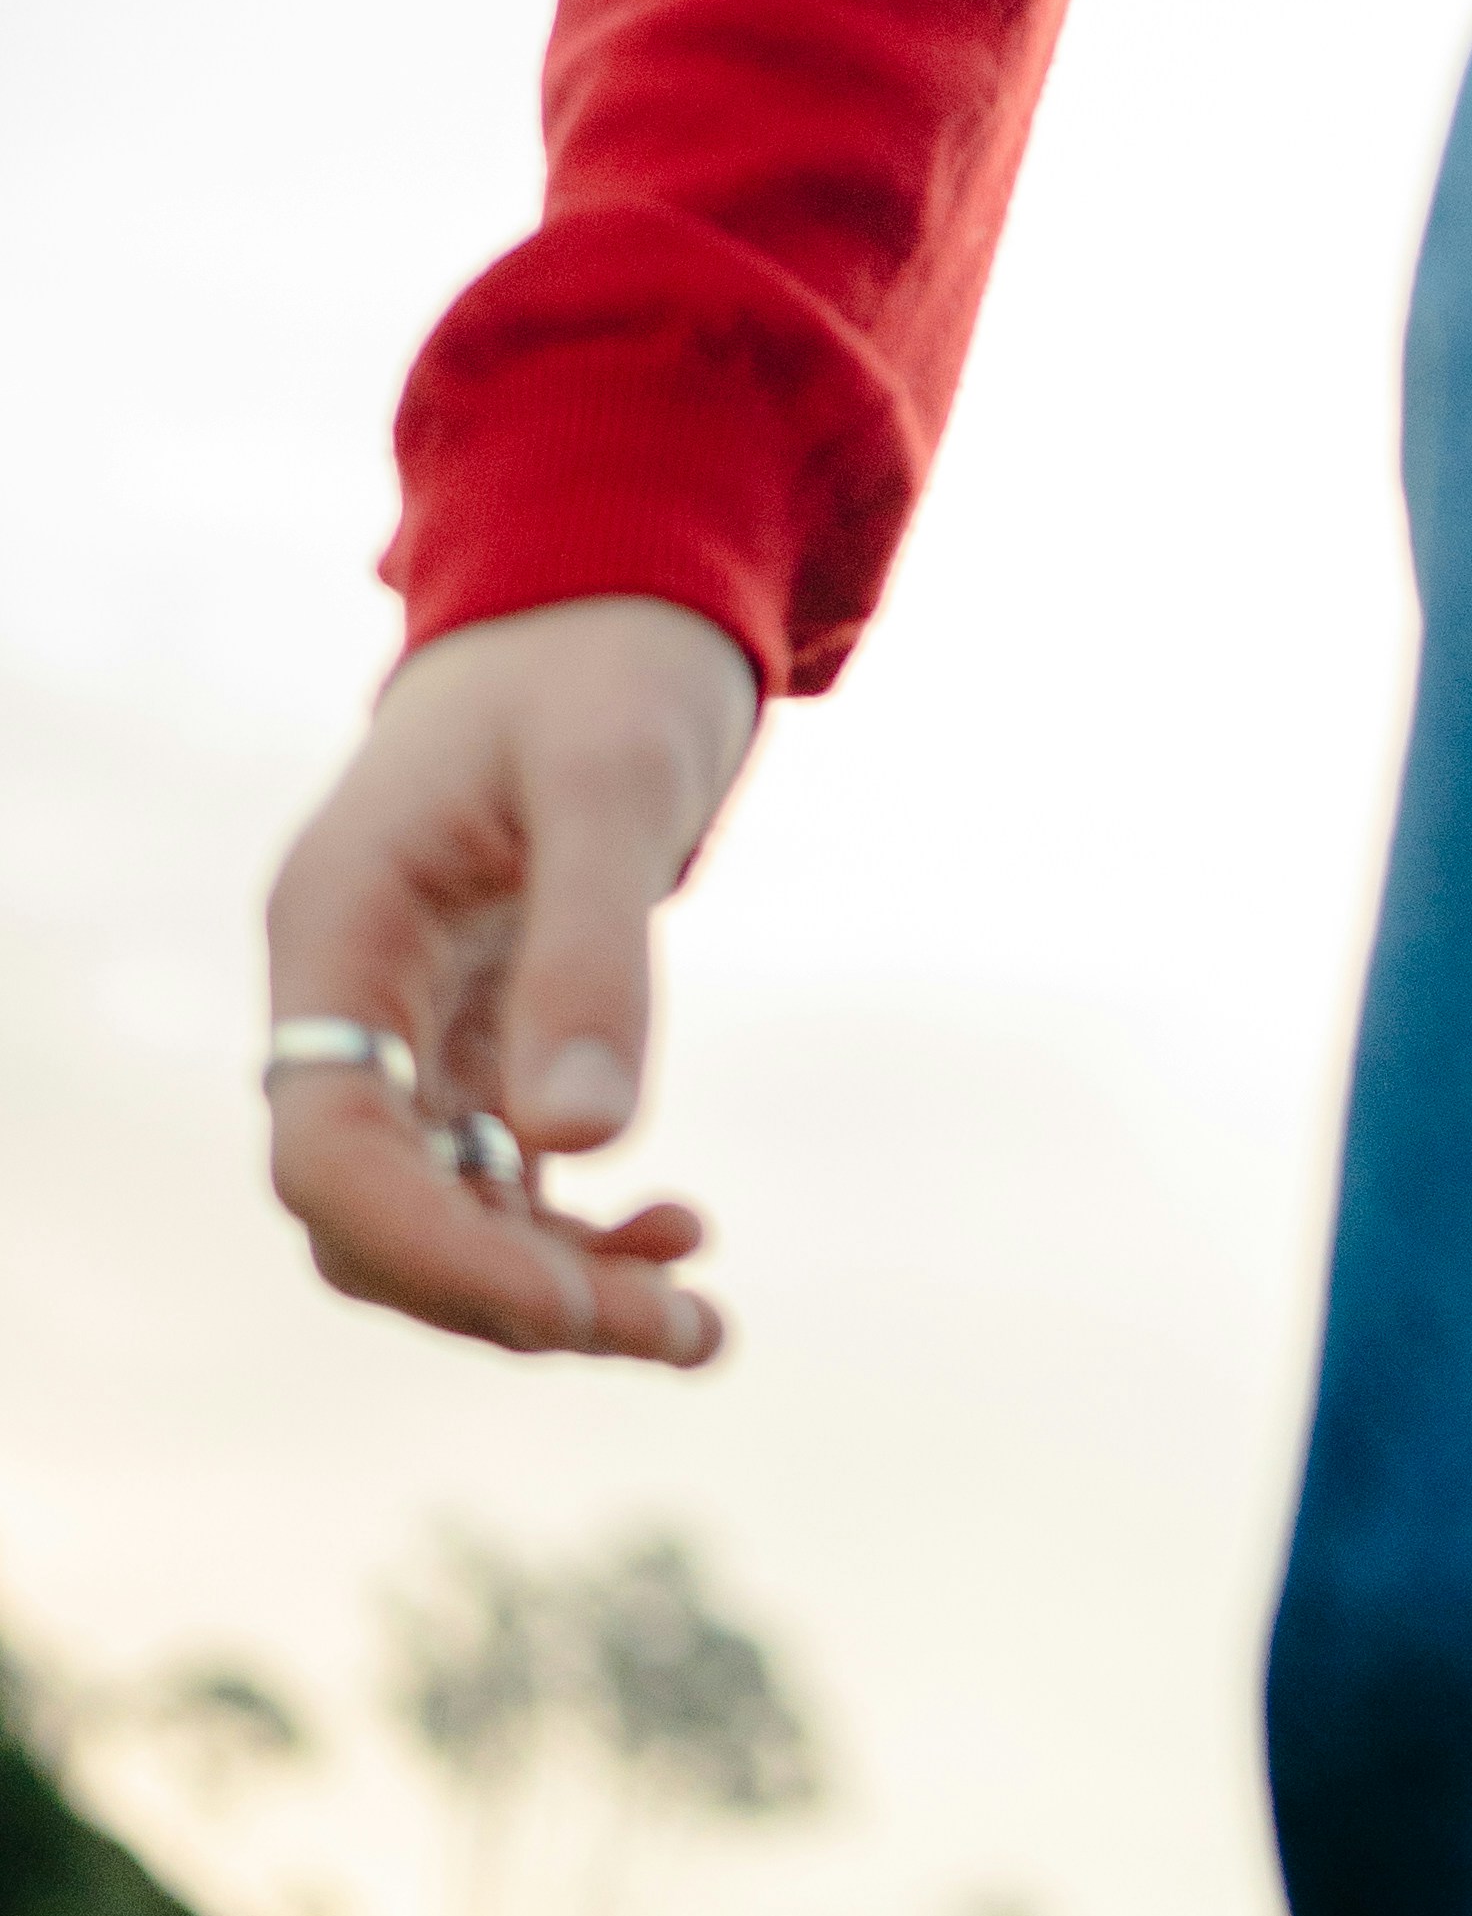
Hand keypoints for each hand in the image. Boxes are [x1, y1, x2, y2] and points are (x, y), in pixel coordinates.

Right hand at [262, 598, 763, 1364]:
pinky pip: (494, 1174)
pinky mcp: (473, 1032)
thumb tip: (581, 1144)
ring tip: (698, 1326)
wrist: (614, 585)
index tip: (564, 1305)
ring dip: (553, 1288)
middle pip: (375, 1212)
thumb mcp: (616, 778)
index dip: (428, 1249)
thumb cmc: (605, 657)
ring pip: (438, 1212)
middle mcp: (350, 990)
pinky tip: (678, 1235)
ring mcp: (405, 1020)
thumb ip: (594, 947)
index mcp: (339, 926)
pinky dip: (574, 1229)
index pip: (329, 1148)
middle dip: (510, 1294)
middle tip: (677, 1331)